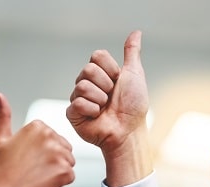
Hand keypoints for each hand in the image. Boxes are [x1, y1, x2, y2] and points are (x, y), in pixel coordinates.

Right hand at [0, 93, 74, 186]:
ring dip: (58, 171)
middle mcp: (49, 136)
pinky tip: (44, 183)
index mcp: (37, 126)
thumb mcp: (1, 139)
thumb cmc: (3, 170)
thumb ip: (3, 116)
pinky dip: (60, 182)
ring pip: (69, 162)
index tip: (29, 159)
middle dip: (53, 160)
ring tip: (38, 176)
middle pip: (64, 149)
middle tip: (33, 169)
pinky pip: (70, 176)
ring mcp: (58, 153)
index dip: (43, 152)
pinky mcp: (65, 171)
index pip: (54, 139)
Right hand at [67, 30, 151, 186]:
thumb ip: (131, 53)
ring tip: (105, 109)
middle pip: (88, 70)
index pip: (96, 56)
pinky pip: (77, 103)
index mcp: (100, 73)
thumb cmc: (133, 107)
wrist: (128, 131)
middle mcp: (87, 84)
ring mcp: (79, 98)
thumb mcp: (134, 75)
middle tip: (111, 98)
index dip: (110, 69)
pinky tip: (96, 117)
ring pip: (82, 86)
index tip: (118, 82)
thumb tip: (136, 33)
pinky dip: (91, 110)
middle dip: (105, 85)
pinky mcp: (72, 113)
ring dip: (100, 99)